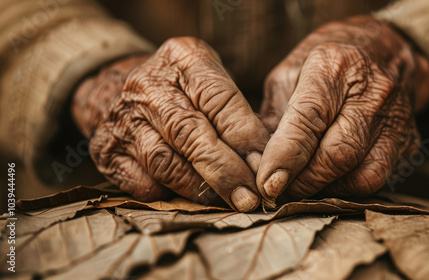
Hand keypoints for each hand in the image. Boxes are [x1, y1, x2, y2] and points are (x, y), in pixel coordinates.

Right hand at [72, 37, 269, 211]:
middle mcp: (148, 86)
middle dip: (226, 171)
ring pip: (165, 163)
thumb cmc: (180, 87)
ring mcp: (123, 120)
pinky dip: (168, 194)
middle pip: (190, 134)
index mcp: (182, 59)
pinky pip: (141, 183)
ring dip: (200, 188)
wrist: (115, 89)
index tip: (266, 165)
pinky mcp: (107, 152)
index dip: (245, 137)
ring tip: (227, 201)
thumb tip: (264, 160)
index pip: (219, 99)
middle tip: (250, 197)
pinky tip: (188, 198)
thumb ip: (234, 111)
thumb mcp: (208, 77)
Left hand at [257, 16, 428, 204]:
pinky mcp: (409, 143)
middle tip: (280, 189)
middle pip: (339, 154)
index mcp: (334, 67)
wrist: (383, 52)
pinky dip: (348, 189)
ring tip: (304, 185)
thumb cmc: (326, 65)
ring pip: (363, 176)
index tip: (267, 182)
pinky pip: (378, 181)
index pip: (309, 119)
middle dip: (303, 181)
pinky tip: (330, 180)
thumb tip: (255, 161)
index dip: (286, 156)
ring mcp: (397, 120)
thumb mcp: (290, 74)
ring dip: (326, 190)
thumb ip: (273, 116)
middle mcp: (372, 93)